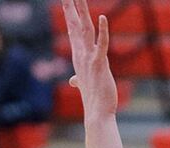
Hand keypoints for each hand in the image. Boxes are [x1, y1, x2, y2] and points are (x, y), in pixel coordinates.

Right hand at [61, 0, 116, 116]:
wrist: (97, 113)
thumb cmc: (93, 98)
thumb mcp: (84, 84)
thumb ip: (78, 79)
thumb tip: (73, 81)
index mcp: (78, 55)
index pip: (72, 30)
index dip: (70, 14)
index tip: (67, 1)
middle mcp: (80, 54)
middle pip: (75, 25)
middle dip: (71, 7)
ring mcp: (89, 58)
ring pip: (85, 29)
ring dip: (82, 12)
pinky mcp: (99, 64)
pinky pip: (101, 44)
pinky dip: (102, 31)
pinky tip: (102, 18)